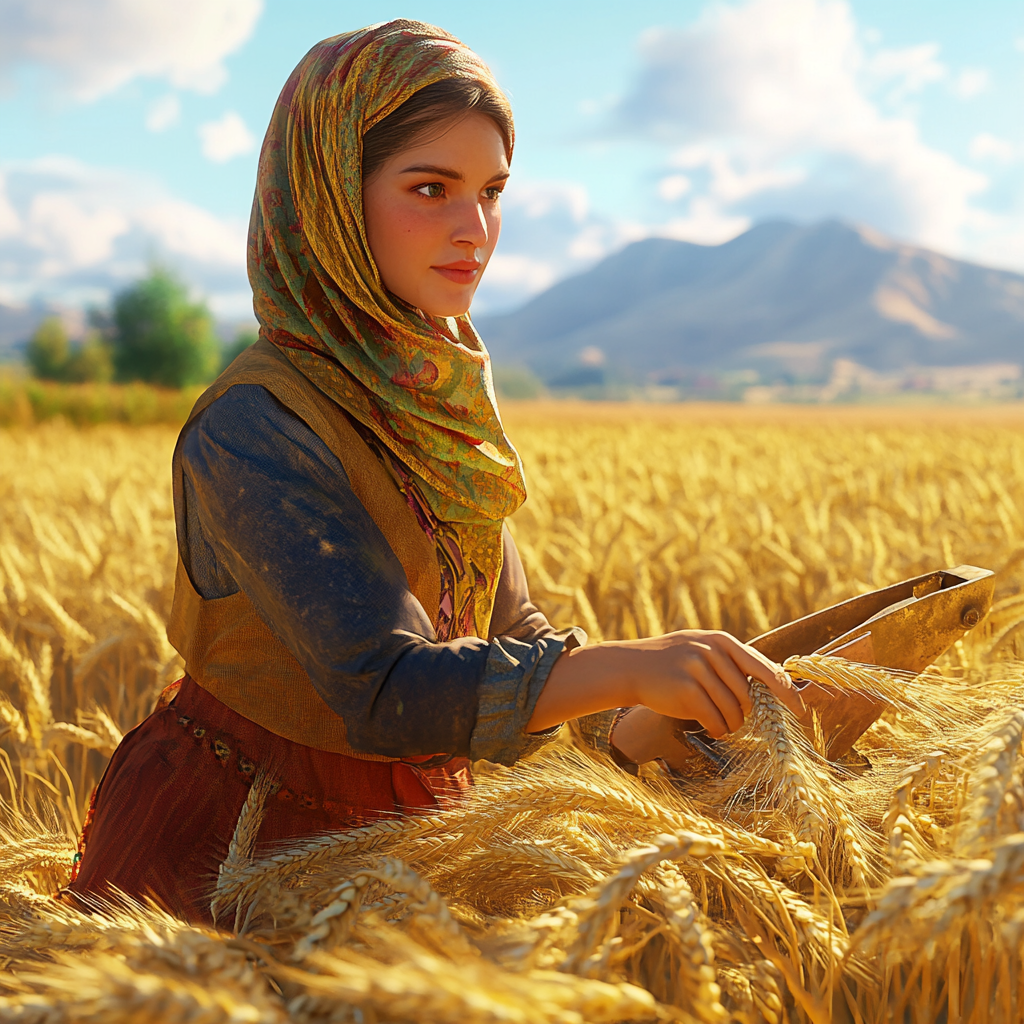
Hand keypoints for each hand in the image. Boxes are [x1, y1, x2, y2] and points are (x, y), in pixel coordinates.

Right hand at [616, 629, 802, 736]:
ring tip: (719, 723)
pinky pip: (715, 719)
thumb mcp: (702, 648)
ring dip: (730, 724)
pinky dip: (717, 729)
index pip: (767, 669)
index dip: (788, 693)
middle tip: (733, 718)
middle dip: (745, 713)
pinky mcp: (686, 690)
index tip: (800, 710)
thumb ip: (733, 661)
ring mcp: (698, 669)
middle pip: (749, 696)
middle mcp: (712, 652)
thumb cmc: (672, 662)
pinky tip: (710, 727)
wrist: (630, 666)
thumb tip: (778, 679)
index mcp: (723, 641)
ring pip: (734, 711)